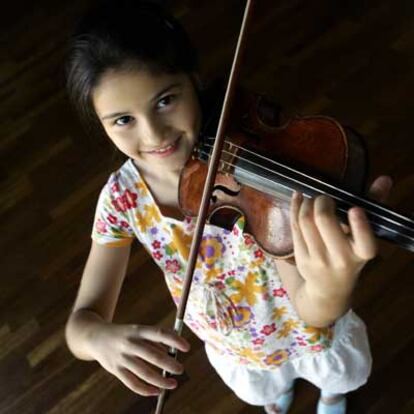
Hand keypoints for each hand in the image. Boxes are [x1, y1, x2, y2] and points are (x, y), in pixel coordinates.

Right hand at [90, 323, 189, 395]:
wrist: (95, 336)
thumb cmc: (125, 334)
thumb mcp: (138, 330)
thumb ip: (154, 340)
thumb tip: (173, 351)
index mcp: (138, 330)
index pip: (159, 333)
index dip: (174, 340)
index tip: (187, 347)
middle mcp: (130, 343)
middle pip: (153, 355)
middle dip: (169, 364)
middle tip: (180, 370)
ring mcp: (122, 357)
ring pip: (144, 373)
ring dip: (161, 381)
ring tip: (173, 384)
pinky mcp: (116, 370)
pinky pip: (132, 383)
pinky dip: (146, 389)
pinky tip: (156, 391)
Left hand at [290, 175, 392, 298]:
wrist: (330, 288)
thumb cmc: (351, 254)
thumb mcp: (365, 236)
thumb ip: (373, 206)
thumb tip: (384, 179)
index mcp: (362, 253)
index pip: (365, 241)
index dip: (359, 225)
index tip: (355, 209)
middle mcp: (341, 259)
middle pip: (323, 220)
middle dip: (322, 200)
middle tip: (325, 198)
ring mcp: (318, 260)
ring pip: (305, 221)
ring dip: (307, 203)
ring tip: (312, 200)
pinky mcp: (301, 258)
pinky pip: (294, 226)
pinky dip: (295, 207)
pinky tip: (298, 198)